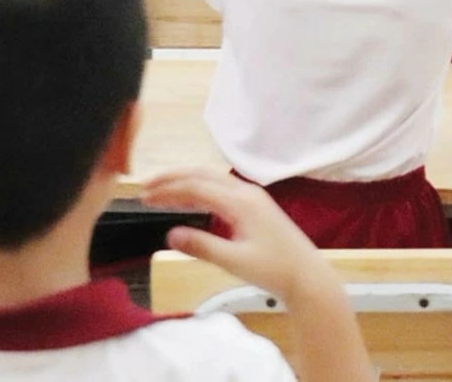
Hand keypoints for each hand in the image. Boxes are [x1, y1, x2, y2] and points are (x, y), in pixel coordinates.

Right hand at [143, 167, 335, 305]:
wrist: (307, 276)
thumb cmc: (274, 270)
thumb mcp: (234, 262)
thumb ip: (202, 246)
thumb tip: (170, 234)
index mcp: (241, 201)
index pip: (196, 186)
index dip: (168, 189)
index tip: (144, 196)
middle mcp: (246, 192)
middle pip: (202, 175)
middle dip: (173, 178)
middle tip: (146, 186)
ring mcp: (252, 197)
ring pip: (212, 179)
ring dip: (185, 182)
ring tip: (160, 192)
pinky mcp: (255, 206)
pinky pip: (221, 189)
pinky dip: (200, 191)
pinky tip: (188, 200)